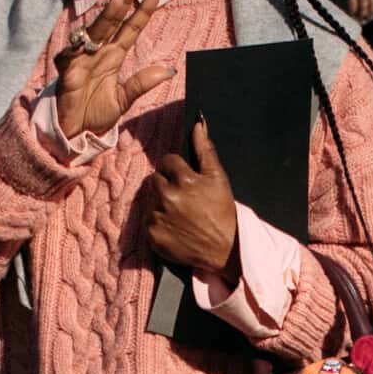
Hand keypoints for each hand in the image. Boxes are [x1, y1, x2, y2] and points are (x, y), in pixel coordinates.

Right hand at [53, 0, 172, 137]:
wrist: (74, 133)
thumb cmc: (95, 113)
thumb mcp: (124, 99)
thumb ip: (142, 83)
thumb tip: (169, 69)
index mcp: (114, 55)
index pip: (132, 26)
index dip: (144, 8)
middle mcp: (99, 51)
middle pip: (114, 19)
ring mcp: (82, 58)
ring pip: (96, 31)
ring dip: (106, 14)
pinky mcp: (67, 71)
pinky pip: (70, 55)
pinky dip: (76, 48)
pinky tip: (84, 39)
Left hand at [144, 118, 238, 282]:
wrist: (224, 249)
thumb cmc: (223, 212)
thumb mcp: (218, 178)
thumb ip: (205, 150)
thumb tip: (197, 124)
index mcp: (183, 179)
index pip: (167, 162)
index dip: (176, 169)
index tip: (186, 180)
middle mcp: (167, 197)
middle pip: (155, 180)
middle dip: (167, 185)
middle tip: (184, 198)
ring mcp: (158, 217)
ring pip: (150, 201)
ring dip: (161, 204)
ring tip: (180, 215)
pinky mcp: (153, 236)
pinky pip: (148, 221)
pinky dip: (158, 223)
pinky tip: (174, 227)